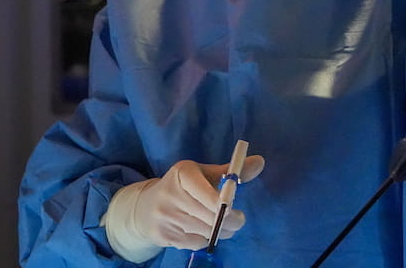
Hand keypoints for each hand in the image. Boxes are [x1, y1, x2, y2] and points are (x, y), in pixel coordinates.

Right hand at [102, 155, 264, 261]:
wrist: (146, 207)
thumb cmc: (183, 187)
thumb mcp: (203, 174)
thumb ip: (231, 172)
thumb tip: (260, 162)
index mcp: (182, 173)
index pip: (208, 194)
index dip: (226, 206)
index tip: (237, 211)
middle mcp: (170, 194)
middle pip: (210, 216)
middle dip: (230, 223)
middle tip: (238, 221)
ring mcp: (165, 216)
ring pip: (204, 231)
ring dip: (220, 232)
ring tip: (222, 226)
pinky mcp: (163, 235)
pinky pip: (195, 243)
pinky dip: (205, 240)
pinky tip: (203, 231)